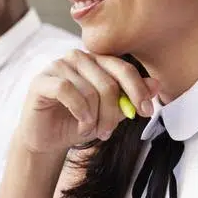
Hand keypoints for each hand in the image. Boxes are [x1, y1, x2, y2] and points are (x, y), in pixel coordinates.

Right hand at [17, 50, 158, 154]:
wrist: (47, 139)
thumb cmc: (76, 123)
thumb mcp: (109, 113)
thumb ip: (129, 98)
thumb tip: (156, 85)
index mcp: (96, 61)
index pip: (123, 68)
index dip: (137, 90)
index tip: (146, 112)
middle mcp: (77, 58)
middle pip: (108, 83)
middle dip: (113, 113)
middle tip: (108, 132)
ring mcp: (57, 66)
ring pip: (89, 90)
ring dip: (94, 118)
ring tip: (89, 129)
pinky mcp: (41, 80)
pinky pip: (67, 91)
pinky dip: (79, 111)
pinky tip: (80, 122)